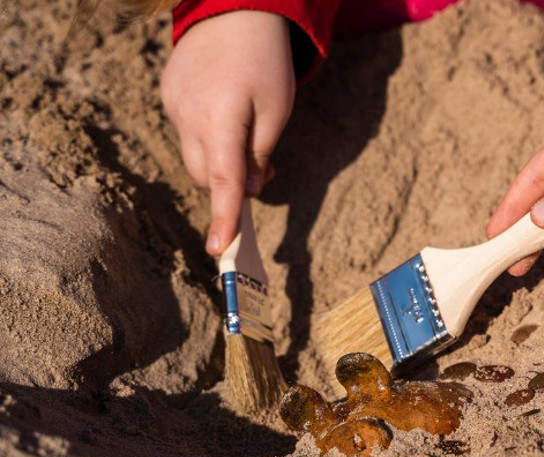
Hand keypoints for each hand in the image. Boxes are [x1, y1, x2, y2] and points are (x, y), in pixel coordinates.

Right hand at [161, 11, 295, 255]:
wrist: (234, 11)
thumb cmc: (265, 61)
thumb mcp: (277, 108)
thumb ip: (260, 152)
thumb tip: (248, 191)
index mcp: (221, 118)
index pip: (222, 180)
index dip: (224, 216)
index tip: (219, 247)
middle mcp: (188, 115)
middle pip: (203, 174)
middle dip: (229, 183)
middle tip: (264, 167)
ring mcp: (173, 105)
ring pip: (194, 155)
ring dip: (219, 159)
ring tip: (247, 132)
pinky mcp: (167, 96)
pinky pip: (187, 131)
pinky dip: (207, 137)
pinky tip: (225, 109)